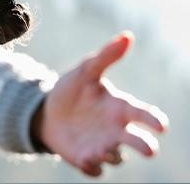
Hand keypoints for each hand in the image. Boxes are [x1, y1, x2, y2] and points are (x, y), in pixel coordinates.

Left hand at [36, 31, 168, 176]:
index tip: (160, 125)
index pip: (144, 115)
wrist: (45, 112)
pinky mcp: (86, 159)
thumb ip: (106, 56)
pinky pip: (95, 170)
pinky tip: (85, 159)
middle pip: (138, 143)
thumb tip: (128, 36)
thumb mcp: (85, 71)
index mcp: (120, 108)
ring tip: (101, 149)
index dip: (154, 120)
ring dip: (112, 155)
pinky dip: (93, 167)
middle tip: (148, 148)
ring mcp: (102, 146)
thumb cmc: (72, 91)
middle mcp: (116, 130)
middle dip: (145, 146)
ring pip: (116, 157)